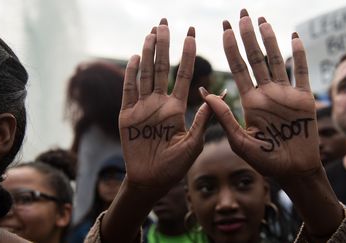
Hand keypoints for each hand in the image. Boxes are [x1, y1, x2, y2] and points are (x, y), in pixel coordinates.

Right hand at [119, 20, 210, 191]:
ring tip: (151, 34)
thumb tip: (218, 95)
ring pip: (145, 74)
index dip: (187, 54)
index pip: (184, 75)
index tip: (191, 33)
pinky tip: (134, 58)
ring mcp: (142, 107)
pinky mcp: (126, 115)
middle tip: (165, 23)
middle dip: (164, 45)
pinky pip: (128, 91)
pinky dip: (130, 74)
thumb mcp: (193, 143)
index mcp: (177, 108)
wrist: (151, 180)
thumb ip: (203, 119)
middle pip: (162, 68)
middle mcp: (160, 103)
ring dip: (147, 54)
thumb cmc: (175, 166)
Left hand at [202, 9, 319, 178]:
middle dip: (248, 36)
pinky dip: (300, 55)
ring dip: (270, 40)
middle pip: (255, 58)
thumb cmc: (265, 161)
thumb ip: (224, 117)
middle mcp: (266, 93)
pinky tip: (294, 36)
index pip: (238, 68)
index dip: (231, 48)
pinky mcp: (305, 99)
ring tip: (262, 20)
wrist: (293, 171)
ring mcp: (285, 94)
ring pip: (277, 60)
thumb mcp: (240, 140)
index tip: (225, 28)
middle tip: (241, 14)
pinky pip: (302, 72)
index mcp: (249, 101)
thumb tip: (204, 92)